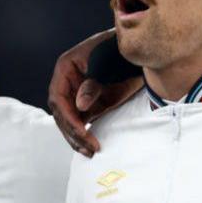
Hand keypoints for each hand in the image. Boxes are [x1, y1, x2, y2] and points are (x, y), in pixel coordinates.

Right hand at [47, 30, 141, 156]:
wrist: (142, 50)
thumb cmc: (122, 52)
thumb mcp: (107, 65)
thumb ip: (93, 85)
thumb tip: (81, 107)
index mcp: (65, 69)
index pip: (58, 98)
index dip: (69, 117)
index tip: (82, 131)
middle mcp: (68, 82)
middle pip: (62, 113)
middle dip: (74, 132)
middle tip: (89, 148)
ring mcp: (79, 93)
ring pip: (71, 120)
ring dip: (78, 137)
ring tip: (90, 152)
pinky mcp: (92, 101)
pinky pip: (84, 121)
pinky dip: (87, 134)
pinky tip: (92, 146)